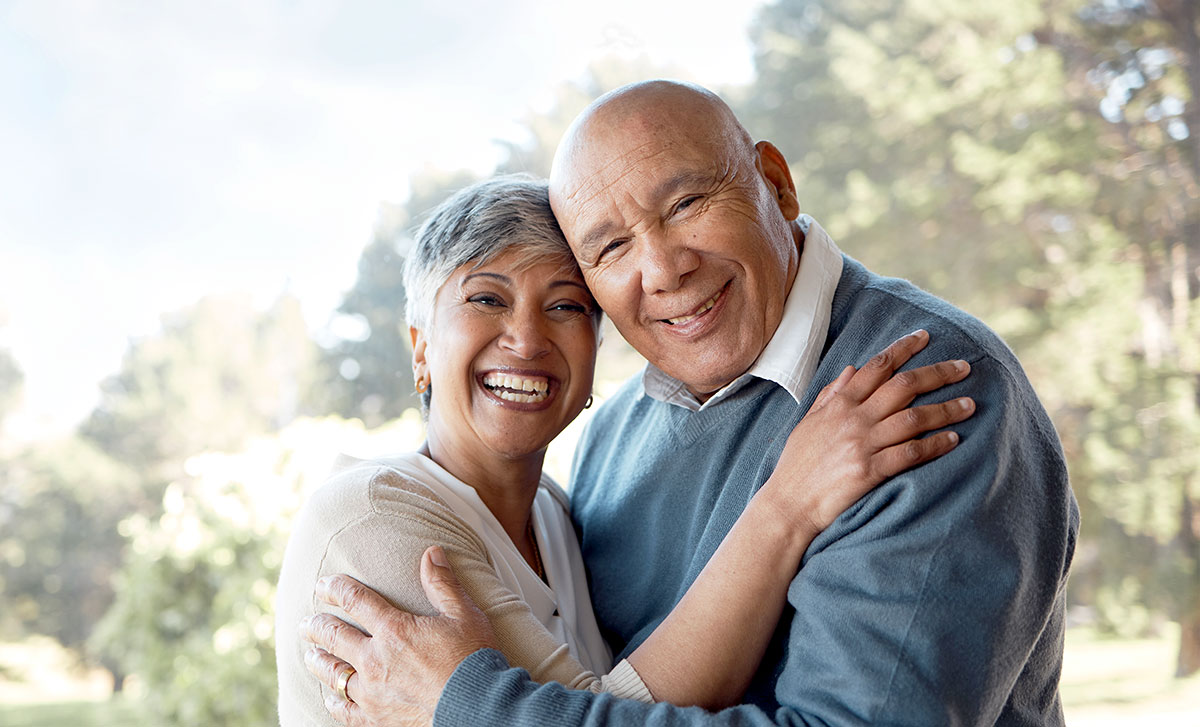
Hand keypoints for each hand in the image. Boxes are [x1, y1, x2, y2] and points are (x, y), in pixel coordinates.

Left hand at [301, 546, 496, 726]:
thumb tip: (432, 552)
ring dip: (319, 660)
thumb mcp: (464, 614)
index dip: (335, 589)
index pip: (354, 600)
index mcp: (394, 629)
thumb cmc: (473, 659)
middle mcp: (375, 659)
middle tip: (307, 622)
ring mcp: (372, 692)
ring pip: (333, 673)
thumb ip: (442, 583)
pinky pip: (344, 709)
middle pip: (334, 636)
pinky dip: (334, 701)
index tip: (323, 585)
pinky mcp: (377, 718)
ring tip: (311, 654)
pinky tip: (329, 696)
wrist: (477, 707)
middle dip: (317, 626)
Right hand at [763, 329, 974, 538]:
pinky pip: (911, 453)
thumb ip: (831, 394)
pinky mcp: (870, 471)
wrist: (789, 504)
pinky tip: (953, 440)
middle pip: (904, 387)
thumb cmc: (797, 464)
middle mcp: (853, 419)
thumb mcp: (810, 422)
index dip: (902, 349)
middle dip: (937, 373)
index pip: (876, 367)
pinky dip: (935, 445)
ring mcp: (862, 444)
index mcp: (838, 404)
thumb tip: (854, 368)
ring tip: (970, 405)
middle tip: (964, 367)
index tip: (924, 336)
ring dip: (946, 409)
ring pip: (914, 418)